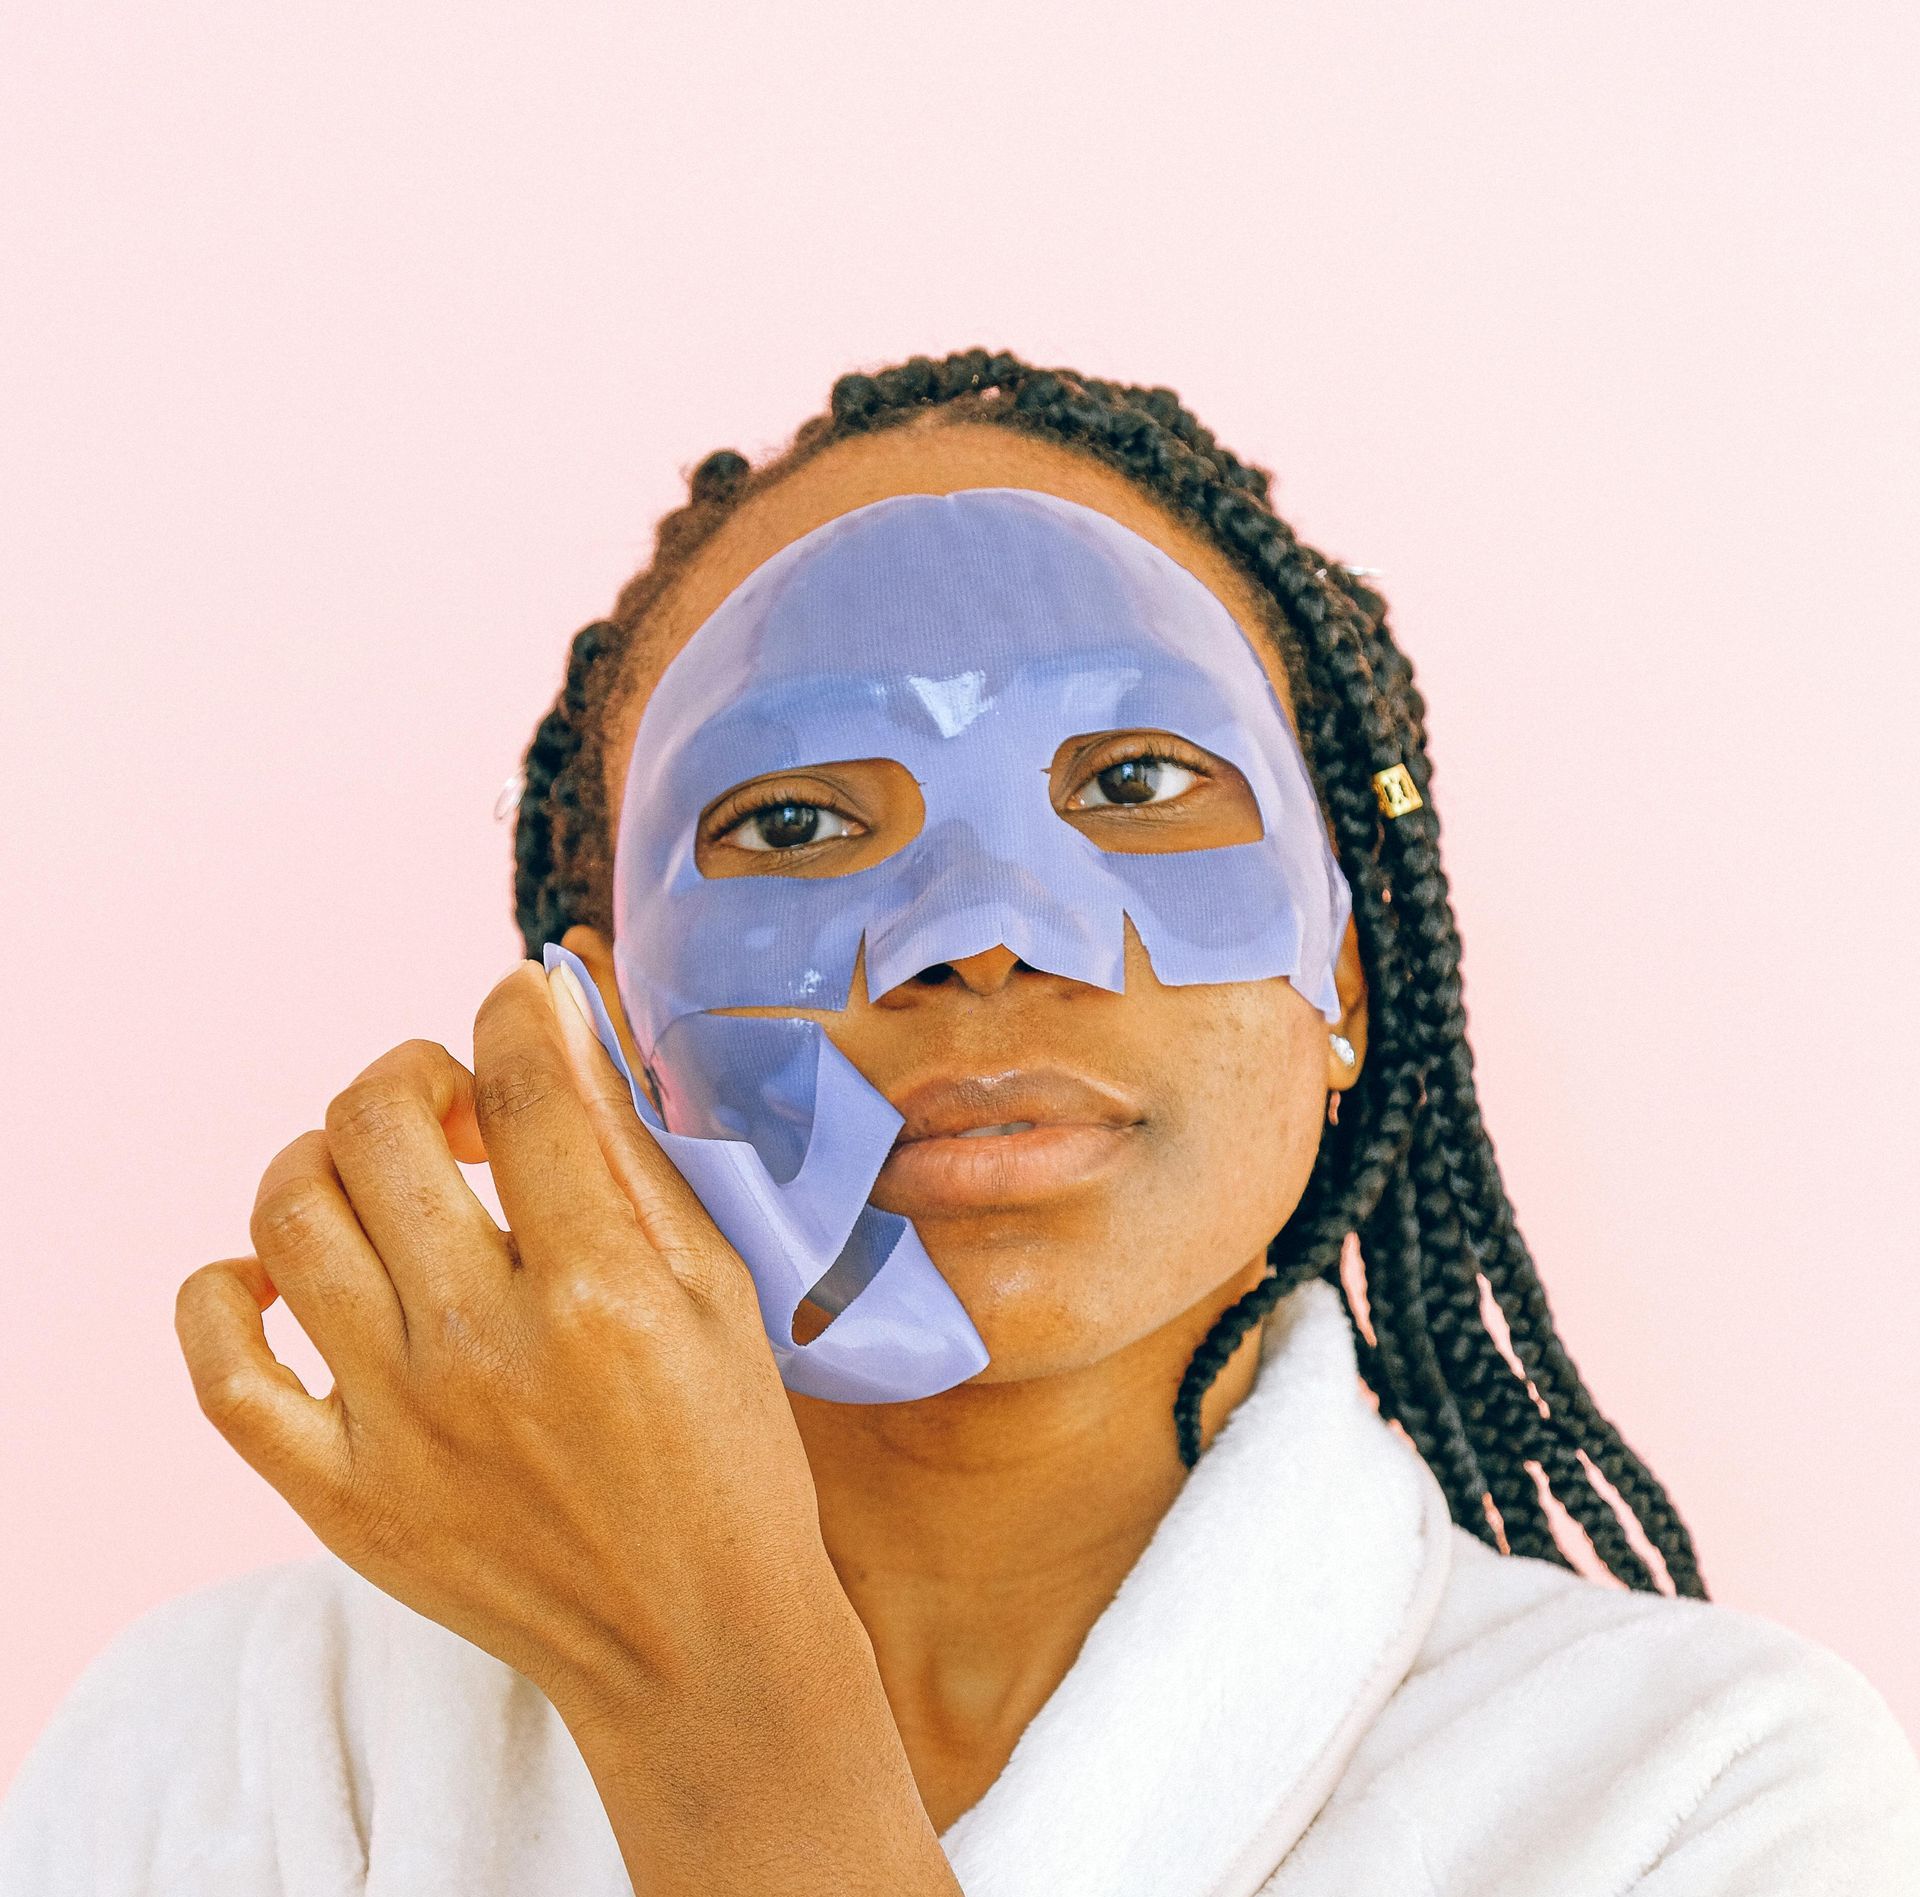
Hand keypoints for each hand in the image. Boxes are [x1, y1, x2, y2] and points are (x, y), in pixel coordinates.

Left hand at [174, 959, 834, 1721]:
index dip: (513, 1008)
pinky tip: (279, 1276)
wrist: (694, 1641)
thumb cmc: (727, 1454)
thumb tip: (561, 1021)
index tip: (514, 999)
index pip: (521, 1084)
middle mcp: (486, 1348)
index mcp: (605, 1288)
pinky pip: (220, 1369)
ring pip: (288, 1216)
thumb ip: (633, 1153)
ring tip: (378, 1178)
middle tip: (450, 1105)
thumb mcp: (721, 1289)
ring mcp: (397, 1426)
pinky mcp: (339, 1498)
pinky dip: (223, 1293)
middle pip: (377, 1122)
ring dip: (326, 1154)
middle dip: (411, 1070)